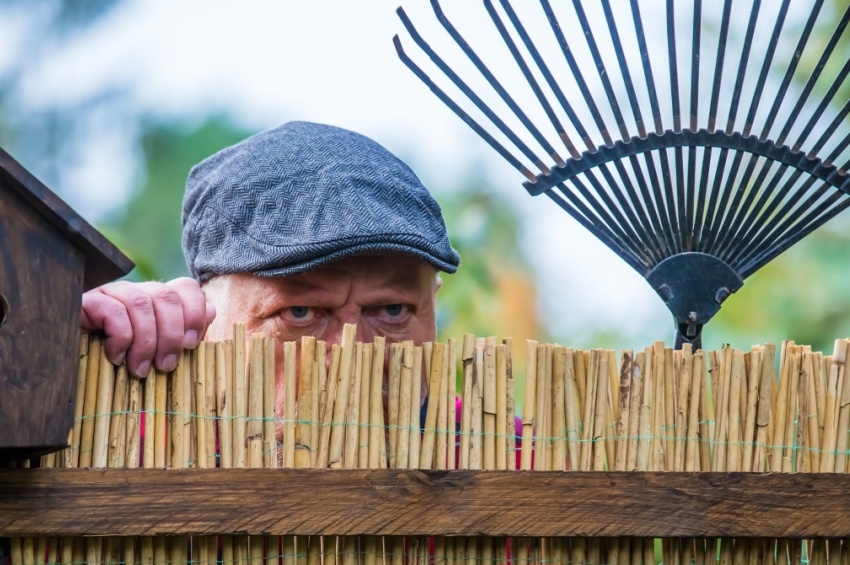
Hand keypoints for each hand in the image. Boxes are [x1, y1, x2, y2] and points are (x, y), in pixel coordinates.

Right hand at [80, 277, 215, 376]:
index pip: (185, 287)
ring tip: (141, 370)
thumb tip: (212, 311)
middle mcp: (135, 292)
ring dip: (146, 341)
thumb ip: (185, 332)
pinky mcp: (86, 303)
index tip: (192, 345)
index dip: (195, 312)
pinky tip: (117, 358)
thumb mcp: (157, 352)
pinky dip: (121, 337)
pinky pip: (113, 311)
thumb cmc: (121, 363)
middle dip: (171, 334)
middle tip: (167, 366)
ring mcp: (110, 294)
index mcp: (156, 300)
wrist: (70, 365)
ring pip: (140, 303)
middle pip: (165, 295)